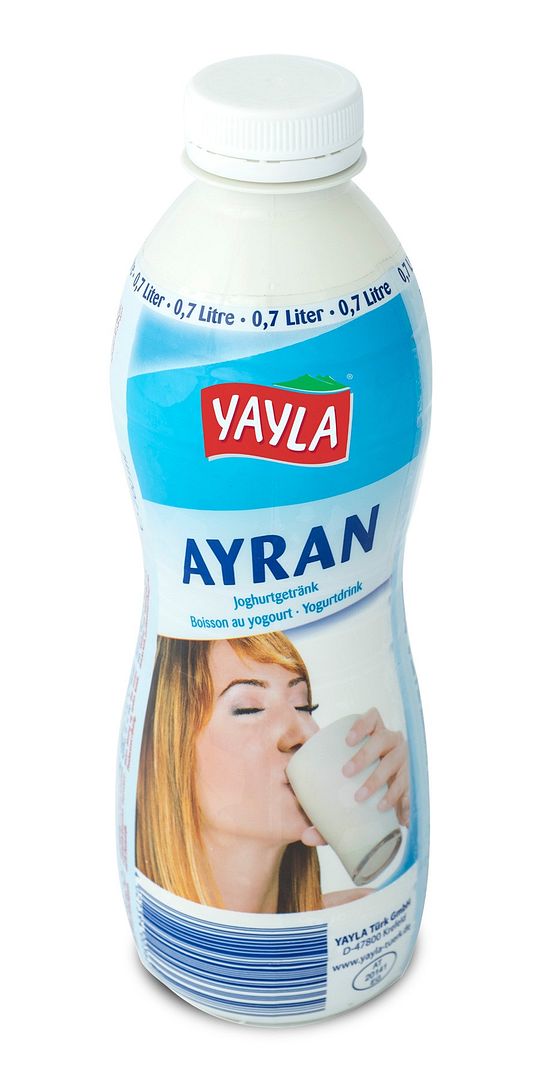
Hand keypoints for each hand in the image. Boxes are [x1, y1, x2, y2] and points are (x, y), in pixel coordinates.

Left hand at [300, 708, 409, 845]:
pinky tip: (399, 819)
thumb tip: (306, 836)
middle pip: (383, 740)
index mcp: (375, 735)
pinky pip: (411, 789)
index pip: (373, 717)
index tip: (347, 741)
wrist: (381, 802)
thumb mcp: (341, 791)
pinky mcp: (413, 782)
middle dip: (365, 756)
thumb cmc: (355, 788)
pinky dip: (404, 803)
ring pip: (396, 765)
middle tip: (347, 773)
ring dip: (382, 782)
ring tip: (369, 802)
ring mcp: (405, 761)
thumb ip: (322, 810)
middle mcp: (392, 744)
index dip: (361, 725)